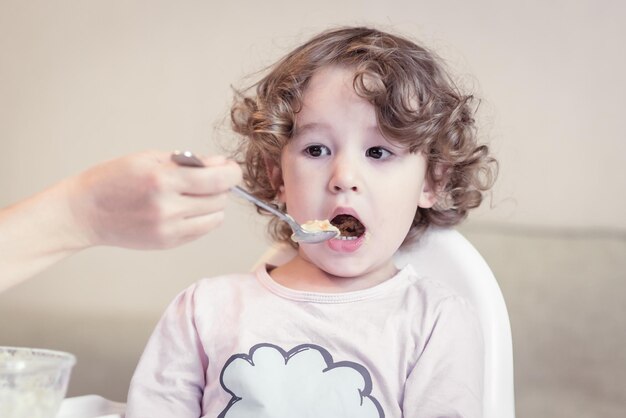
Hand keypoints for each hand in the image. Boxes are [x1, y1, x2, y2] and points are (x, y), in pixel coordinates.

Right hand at [66, 150, 241, 248]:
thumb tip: (220, 164)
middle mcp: (168, 207)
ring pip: (216, 217)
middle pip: (220, 198)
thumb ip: (189, 161)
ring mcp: (169, 229)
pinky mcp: (168, 243)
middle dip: (220, 186)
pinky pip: (203, 230)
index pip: (218, 179)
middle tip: (207, 178)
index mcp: (162, 180)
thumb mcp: (149, 158)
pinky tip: (187, 208)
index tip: (229, 168)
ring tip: (195, 194)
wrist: (85, 212)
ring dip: (213, 204)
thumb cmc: (113, 180)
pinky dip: (203, 218)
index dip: (231, 172)